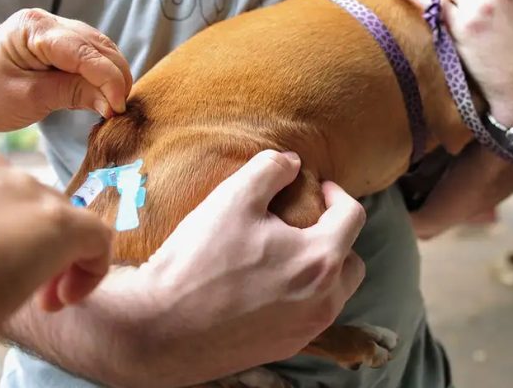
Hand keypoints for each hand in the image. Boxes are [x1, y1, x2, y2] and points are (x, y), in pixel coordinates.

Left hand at [0, 8, 132, 134]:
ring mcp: (52, 28)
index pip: (84, 51)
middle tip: (121, 109)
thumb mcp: (30, 99)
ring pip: (99, 48)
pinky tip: (105, 93)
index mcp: (33, 28)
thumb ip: (73, 94)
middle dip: (115, 76)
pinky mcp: (57, 42)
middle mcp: (46, 20)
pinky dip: (102, 72)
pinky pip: (90, 53)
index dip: (108, 78)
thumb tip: (113, 103)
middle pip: (97, 45)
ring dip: (112, 74)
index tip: (119, 107)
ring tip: (116, 103)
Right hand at [107, 151, 366, 384]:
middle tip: (305, 222)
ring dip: (320, 269)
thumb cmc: (199, 260)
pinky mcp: (284, 349)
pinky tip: (266, 285)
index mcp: (320, 260)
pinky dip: (300, 296)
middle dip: (336, 237)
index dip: (336, 194)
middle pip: (352, 261)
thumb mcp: (233, 198)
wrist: (160, 328)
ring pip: (333, 293)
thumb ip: (270, 170)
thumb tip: (292, 162)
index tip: (317, 187)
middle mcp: (324, 301)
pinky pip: (308, 316)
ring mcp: (306, 331)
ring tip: (285, 254)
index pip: (352, 217)